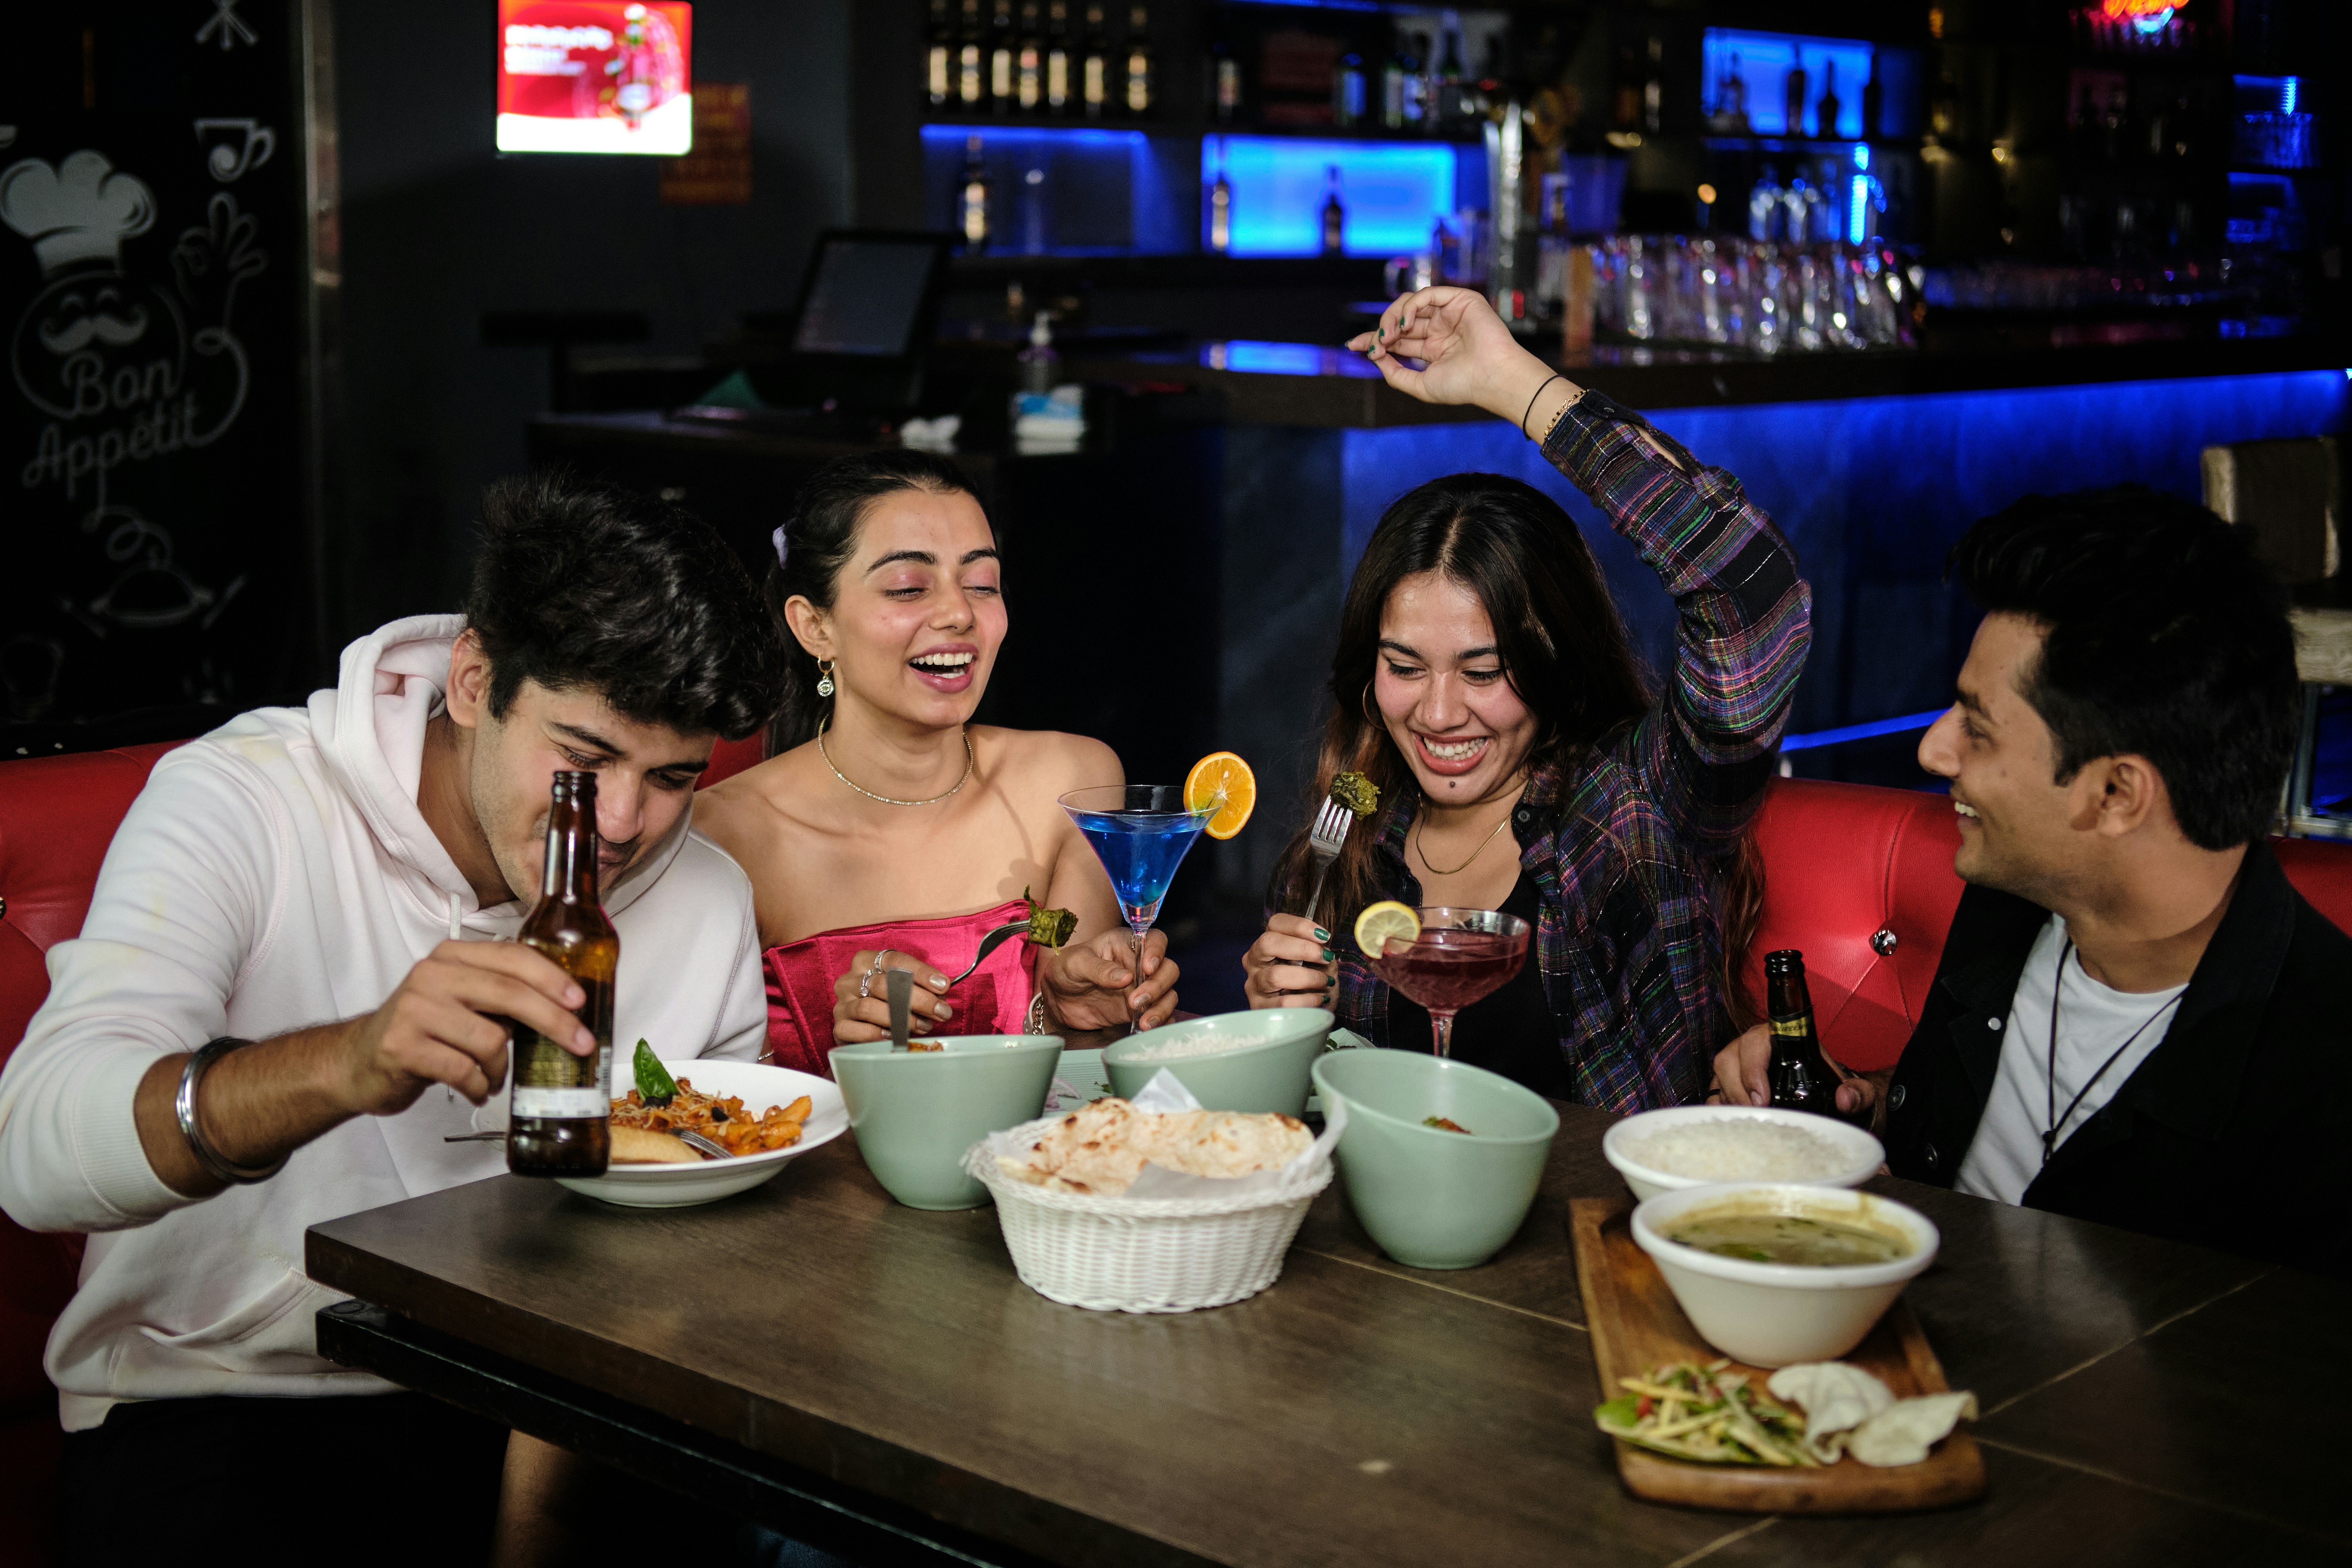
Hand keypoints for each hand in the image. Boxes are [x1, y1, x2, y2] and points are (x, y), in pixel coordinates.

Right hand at [339, 941, 592, 1112]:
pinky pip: (463, 1070)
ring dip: (501, 1068)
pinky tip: (475, 1088)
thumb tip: (563, 1009)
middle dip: (554, 1021)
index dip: (551, 979)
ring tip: (492, 1077)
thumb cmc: (421, 1032)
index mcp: (451, 956)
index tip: (580, 1000)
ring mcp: (414, 1009)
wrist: (356, 1061)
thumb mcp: (460, 1001)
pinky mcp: (402, 1046)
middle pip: (509, 993)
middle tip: (580, 1043)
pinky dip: (479, 1085)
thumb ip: (501, 996)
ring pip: (489, 1039)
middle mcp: (431, 975)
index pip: (512, 957)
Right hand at [832, 950, 954, 1044]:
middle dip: (917, 999)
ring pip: (868, 1008)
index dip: (921, 972)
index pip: (895, 960)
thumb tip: (941, 993)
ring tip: (924, 1026)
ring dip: (901, 1019)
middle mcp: (850, 979)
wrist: (863, 1028)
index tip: (943, 986)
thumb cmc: (889, 1002)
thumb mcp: (904, 987)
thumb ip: (920, 986)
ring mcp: (841, 1004)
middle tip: (940, 1011)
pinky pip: (854, 1030)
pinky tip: (893, 1036)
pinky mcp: (838, 1027)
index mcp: (866, 961)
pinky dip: (876, 1034)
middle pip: (883, 985)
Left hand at [1041, 929, 1177, 1031]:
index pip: (1154, 940)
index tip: (1148, 968)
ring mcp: (1142, 988)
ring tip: (1144, 1022)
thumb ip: (1099, 969)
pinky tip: (1146, 1029)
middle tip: (1136, 1000)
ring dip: (1161, 1007)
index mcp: (1125, 944)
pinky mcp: (1140, 1010)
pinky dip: (1160, 1022)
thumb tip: (1126, 977)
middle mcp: (1139, 964)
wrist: (1058, 999)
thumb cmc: (1066, 970)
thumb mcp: (1075, 963)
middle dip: (1158, 985)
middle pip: (1168, 969)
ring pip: (1168, 994)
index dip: (1157, 951)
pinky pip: (1160, 1015)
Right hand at [1243, 914, 1337, 1009]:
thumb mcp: (1318, 964)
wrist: (1310, 1015)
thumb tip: (1322, 944)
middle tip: (1326, 957)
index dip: (1300, 926)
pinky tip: (1320, 999)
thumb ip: (1319, 950)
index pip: (1276, 923)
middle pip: (1268, 943)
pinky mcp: (1259, 1008)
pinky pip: (1284, 1002)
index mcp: (1268, 943)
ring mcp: (1254, 985)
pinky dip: (1307, 1000)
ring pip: (1276, 975)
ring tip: (1325, 981)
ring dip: (1308, 977)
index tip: (1324, 936)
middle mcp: (1254, 961)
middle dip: (1302, 948)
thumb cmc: (1312, 984)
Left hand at [1347, 286, 1568, 422]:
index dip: (1375, 339)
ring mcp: (1449, 314)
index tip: (1354, 346)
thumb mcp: (1420, 385)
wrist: (1492, 378)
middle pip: (1400, 320)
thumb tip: (1375, 358)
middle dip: (1380, 329)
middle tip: (1373, 345)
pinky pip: (1427, 294)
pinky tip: (1404, 326)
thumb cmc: (1463, 385)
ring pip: (1409, 304)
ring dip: (1392, 318)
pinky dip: (1410, 307)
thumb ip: (1396, 374)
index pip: (1398, 339)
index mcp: (1433, 349)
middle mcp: (1440, 329)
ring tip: (1388, 337)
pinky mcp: (1459, 300)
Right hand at [1707, 1023, 1889, 1121]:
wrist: (1827, 1096)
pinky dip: (1719, 1107)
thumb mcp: (1857, 1090)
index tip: (1762, 1098)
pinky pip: (1713, 1092)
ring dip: (1729, 1099)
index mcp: (1781, 1038)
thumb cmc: (1837, 1087)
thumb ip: (1858, 1093)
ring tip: (1748, 1122)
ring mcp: (1738, 1065)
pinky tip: (1734, 1124)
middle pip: (1729, 1058)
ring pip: (1718, 1074)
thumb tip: (1844, 1099)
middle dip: (1737, 1088)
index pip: (1756, 1042)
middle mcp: (1754, 1047)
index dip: (1752, 1068)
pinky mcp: (1729, 1083)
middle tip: (1755, 1114)